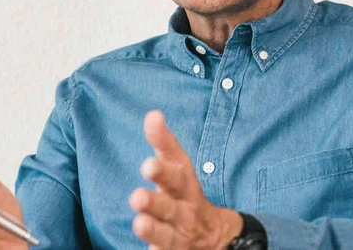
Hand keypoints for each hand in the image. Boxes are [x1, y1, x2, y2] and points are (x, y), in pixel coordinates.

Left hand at [129, 110, 242, 248]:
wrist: (215, 236)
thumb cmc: (185, 195)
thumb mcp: (179, 169)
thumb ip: (164, 144)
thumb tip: (153, 114)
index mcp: (185, 184)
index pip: (177, 167)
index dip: (164, 154)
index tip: (148, 154)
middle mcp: (186, 208)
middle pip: (172, 204)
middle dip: (157, 200)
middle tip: (137, 196)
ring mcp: (182, 234)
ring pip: (168, 234)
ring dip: (154, 229)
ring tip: (139, 223)